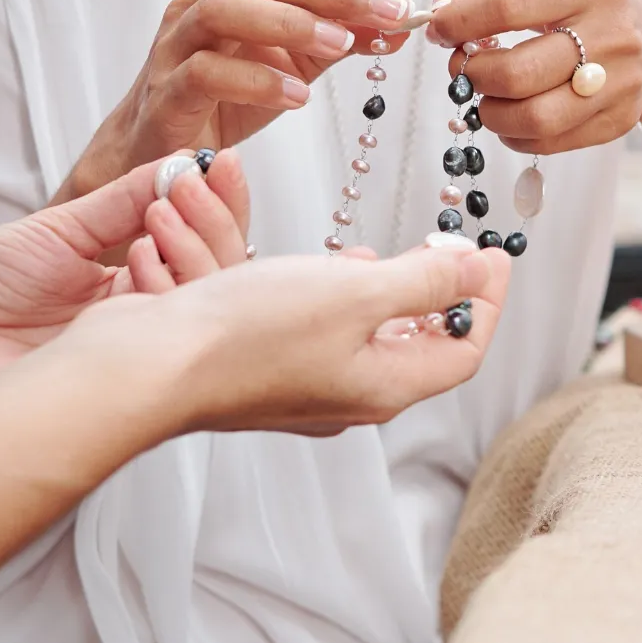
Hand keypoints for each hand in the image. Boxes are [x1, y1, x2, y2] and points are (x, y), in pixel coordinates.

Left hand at [0, 151, 250, 420]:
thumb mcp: (61, 229)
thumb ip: (123, 200)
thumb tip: (182, 162)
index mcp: (137, 281)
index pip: (205, 243)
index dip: (223, 203)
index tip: (222, 160)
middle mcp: (147, 316)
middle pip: (224, 277)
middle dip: (219, 222)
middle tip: (194, 184)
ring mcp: (137, 347)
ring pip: (208, 308)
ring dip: (197, 250)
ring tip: (161, 215)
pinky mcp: (118, 376)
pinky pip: (170, 341)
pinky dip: (166, 289)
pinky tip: (140, 259)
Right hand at [56, 243, 511, 437]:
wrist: (147, 364)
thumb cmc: (243, 337)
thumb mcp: (354, 295)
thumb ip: (422, 281)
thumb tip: (473, 270)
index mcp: (381, 385)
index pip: (462, 349)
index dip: (486, 300)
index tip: (494, 254)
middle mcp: (345, 392)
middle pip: (417, 345)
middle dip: (439, 294)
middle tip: (450, 250)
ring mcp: (302, 382)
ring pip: (364, 334)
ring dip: (384, 290)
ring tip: (389, 252)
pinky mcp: (263, 363)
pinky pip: (317, 328)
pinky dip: (332, 294)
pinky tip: (321, 266)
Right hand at [67, 0, 414, 197]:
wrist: (164, 147)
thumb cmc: (230, 95)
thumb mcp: (295, 61)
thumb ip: (340, 38)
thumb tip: (398, 24)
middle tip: (388, 12)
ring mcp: (176, 40)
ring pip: (226, 9)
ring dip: (291, 22)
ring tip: (342, 46)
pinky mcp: (166, 88)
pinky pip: (206, 72)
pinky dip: (256, 80)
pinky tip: (296, 96)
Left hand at [424, 0, 641, 153]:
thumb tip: (439, 5)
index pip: (508, 5)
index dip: (460, 21)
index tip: (439, 29)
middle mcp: (611, 36)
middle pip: (518, 73)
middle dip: (473, 74)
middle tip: (465, 66)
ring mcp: (618, 86)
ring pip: (534, 119)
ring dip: (490, 112)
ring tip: (485, 93)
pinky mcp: (616, 122)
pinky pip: (547, 143)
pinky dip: (513, 135)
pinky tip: (511, 113)